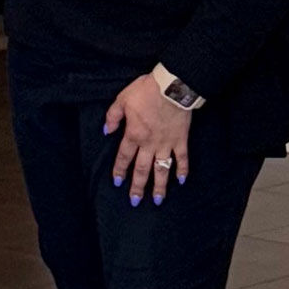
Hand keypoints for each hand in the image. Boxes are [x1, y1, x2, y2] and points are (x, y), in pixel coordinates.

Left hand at [107, 76, 192, 205]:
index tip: (117, 183)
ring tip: (158, 200)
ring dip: (160, 185)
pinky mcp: (181, 139)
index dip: (120, 170)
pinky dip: (183, 169)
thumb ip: (112, 117)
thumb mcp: (122, 100)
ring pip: (162, 168)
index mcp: (133, 134)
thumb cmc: (146, 91)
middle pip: (142, 169)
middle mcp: (149, 143)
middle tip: (135, 201)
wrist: (172, 86)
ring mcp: (167, 143)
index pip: (124, 157)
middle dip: (138, 186)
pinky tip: (181, 181)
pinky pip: (182, 158)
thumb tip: (106, 131)